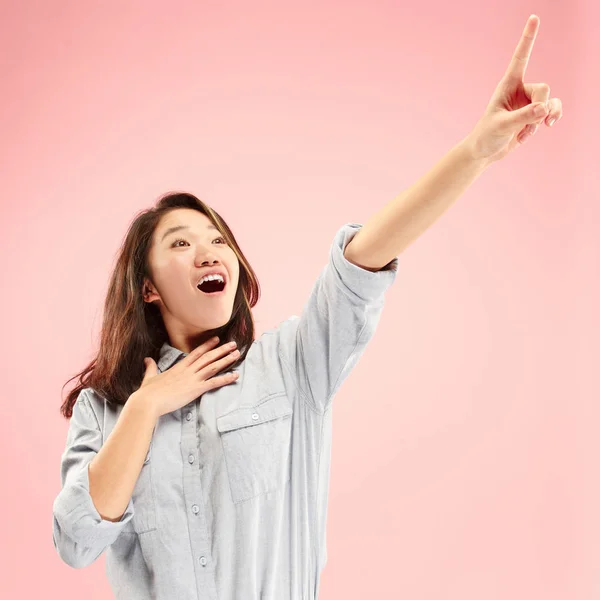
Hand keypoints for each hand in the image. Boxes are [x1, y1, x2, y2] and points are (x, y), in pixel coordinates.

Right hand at [133, 336, 239, 418]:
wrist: (148, 401)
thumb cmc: (148, 392)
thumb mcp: (150, 377)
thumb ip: (151, 367)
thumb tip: (147, 359)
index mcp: (179, 367)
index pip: (196, 353)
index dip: (207, 345)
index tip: (217, 339)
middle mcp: (188, 370)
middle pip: (208, 357)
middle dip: (222, 349)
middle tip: (233, 344)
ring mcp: (192, 379)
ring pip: (213, 366)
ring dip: (226, 360)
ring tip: (237, 354)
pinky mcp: (195, 389)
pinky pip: (214, 382)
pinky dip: (226, 378)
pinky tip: (235, 375)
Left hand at [465, 14, 562, 162]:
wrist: (485, 151)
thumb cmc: (486, 136)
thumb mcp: (501, 126)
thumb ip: (522, 117)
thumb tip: (544, 109)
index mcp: (508, 85)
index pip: (520, 58)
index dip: (528, 39)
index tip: (534, 18)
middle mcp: (520, 90)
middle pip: (543, 89)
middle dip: (539, 108)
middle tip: (527, 122)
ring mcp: (528, 102)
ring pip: (550, 102)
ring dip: (543, 118)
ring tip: (528, 131)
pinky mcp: (533, 115)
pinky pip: (550, 112)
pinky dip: (544, 123)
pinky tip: (530, 134)